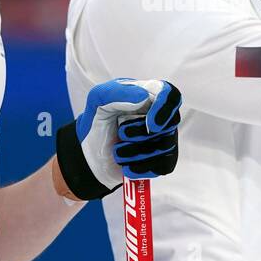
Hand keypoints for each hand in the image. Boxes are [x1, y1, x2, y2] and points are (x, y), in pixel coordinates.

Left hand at [56, 79, 181, 200]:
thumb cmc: (97, 121)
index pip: (171, 95)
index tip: (152, 124)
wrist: (90, 154)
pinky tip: (127, 166)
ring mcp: (163, 139)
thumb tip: (144, 98)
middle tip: (121, 133)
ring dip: (135, 152)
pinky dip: (142, 168)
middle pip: (169, 125)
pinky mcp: (161, 160)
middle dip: (141, 133)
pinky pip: (164, 166)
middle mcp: (160, 116)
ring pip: (165, 147)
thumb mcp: (98, 100)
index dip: (165, 108)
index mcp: (149, 95)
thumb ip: (117, 92)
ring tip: (117, 152)